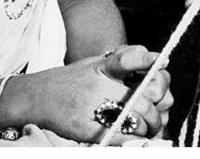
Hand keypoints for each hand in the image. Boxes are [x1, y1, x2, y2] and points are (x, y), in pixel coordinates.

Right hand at [10, 45, 168, 143]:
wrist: (39, 97)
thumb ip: (124, 60)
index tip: (161, 62)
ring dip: (147, 127)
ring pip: (135, 121)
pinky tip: (134, 135)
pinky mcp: (89, 130)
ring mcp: (93, 108)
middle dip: (155, 110)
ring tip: (147, 127)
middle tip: (157, 114)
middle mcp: (98, 85)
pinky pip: (122, 138)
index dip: (147, 59)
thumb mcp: (96, 62)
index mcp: (102, 66)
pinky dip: (134, 139)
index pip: (128, 59)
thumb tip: (159, 61)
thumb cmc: (73, 79)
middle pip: (141, 99)